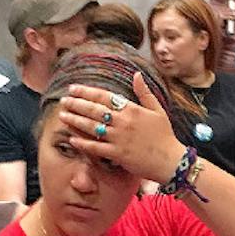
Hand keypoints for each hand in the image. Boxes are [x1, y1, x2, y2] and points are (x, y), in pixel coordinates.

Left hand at [58, 74, 184, 184]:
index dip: (87, 92)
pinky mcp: (117, 154)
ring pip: (92, 127)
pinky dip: (83, 143)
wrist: (171, 160)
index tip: (73, 88)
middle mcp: (123, 122)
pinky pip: (96, 148)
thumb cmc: (165, 136)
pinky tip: (72, 139)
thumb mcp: (157, 110)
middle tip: (64, 101)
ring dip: (75, 120)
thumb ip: (144, 93)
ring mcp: (119, 138)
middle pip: (94, 110)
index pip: (104, 97)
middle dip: (76, 104)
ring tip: (62, 115)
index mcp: (132, 109)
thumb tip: (137, 75)